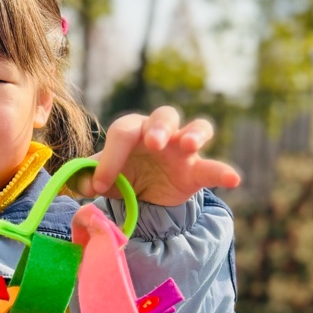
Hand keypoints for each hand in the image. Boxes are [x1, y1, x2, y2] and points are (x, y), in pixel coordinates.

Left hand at [73, 107, 240, 205]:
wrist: (144, 197)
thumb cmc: (121, 177)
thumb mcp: (101, 179)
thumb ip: (85, 179)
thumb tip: (78, 183)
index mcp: (133, 131)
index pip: (123, 133)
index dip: (110, 157)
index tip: (100, 185)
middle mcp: (160, 133)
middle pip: (165, 115)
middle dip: (160, 127)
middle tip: (154, 143)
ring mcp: (182, 149)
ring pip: (197, 127)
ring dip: (195, 133)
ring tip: (190, 144)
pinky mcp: (196, 170)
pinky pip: (213, 167)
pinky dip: (224, 172)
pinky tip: (234, 180)